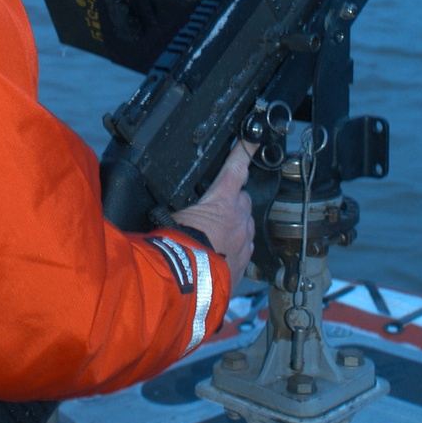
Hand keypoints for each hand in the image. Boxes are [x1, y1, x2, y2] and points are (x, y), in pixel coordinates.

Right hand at [172, 142, 254, 285]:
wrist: (187, 282)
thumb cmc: (178, 246)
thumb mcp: (174, 216)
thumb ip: (184, 209)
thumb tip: (167, 209)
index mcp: (223, 201)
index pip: (236, 168)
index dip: (244, 151)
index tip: (253, 140)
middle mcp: (240, 219)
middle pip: (243, 200)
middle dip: (233, 202)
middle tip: (214, 211)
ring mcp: (245, 242)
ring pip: (246, 225)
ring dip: (235, 226)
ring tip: (213, 236)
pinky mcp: (245, 262)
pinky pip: (244, 248)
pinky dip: (235, 248)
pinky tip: (218, 254)